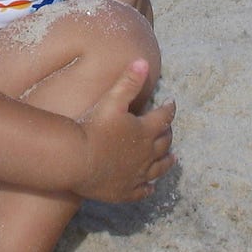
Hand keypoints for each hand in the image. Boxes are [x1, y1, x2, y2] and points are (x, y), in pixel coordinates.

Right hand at [74, 59, 175, 202]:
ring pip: (159, 168)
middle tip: (169, 129)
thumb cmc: (93, 128)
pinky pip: (141, 191)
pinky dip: (148, 188)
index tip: (171, 103)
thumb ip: (128, 82)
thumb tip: (143, 61)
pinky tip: (151, 188)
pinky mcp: (125, 191)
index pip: (164, 117)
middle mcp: (146, 154)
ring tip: (173, 158)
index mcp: (145, 131)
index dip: (169, 109)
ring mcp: (137, 175)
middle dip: (168, 134)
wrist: (77, 161)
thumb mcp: (112, 100)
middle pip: (164, 143)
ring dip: (166, 162)